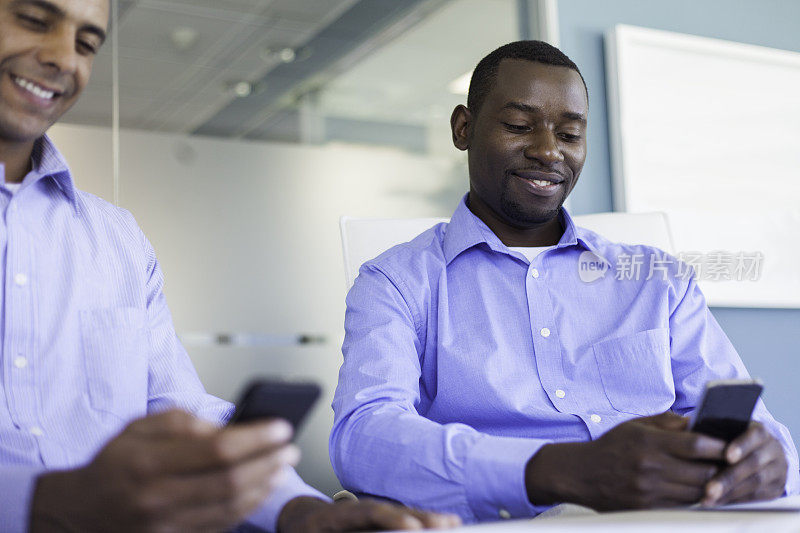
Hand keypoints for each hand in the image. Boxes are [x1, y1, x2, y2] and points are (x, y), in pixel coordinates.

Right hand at [30, 409, 299, 531]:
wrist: (81, 513)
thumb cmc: (116, 463)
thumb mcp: (139, 427)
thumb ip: (183, 421)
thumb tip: (227, 428)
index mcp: (148, 463)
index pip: (217, 450)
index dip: (256, 438)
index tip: (281, 426)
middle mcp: (157, 498)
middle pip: (230, 481)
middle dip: (268, 461)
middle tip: (291, 447)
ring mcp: (166, 526)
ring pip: (231, 507)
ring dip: (265, 485)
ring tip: (283, 465)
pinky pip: (222, 524)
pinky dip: (249, 505)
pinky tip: (263, 487)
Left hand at [277, 496, 460, 531]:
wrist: (301, 518)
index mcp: (339, 514)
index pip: (369, 514)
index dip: (393, 519)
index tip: (412, 528)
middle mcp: (359, 508)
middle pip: (393, 511)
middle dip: (421, 517)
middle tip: (447, 523)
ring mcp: (370, 511)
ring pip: (402, 513)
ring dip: (428, 518)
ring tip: (453, 523)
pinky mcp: (378, 519)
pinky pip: (402, 518)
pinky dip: (422, 520)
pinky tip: (442, 523)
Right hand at [525, 412, 726, 510]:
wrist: (581, 474)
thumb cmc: (611, 446)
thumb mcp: (636, 425)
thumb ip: (668, 423)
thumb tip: (700, 424)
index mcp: (647, 441)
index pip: (695, 444)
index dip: (718, 446)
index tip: (730, 444)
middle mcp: (649, 466)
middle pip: (701, 472)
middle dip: (721, 469)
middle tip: (733, 465)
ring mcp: (648, 490)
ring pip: (696, 492)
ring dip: (712, 486)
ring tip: (721, 479)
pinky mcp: (646, 508)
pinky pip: (682, 505)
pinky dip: (695, 499)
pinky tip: (701, 491)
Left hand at [701, 421, 787, 505]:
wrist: (759, 453)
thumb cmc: (732, 438)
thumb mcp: (726, 429)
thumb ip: (711, 429)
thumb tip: (689, 430)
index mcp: (760, 431)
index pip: (755, 435)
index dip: (742, 445)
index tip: (727, 456)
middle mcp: (773, 450)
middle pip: (753, 464)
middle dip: (730, 477)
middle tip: (710, 488)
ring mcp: (777, 470)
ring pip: (755, 483)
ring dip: (730, 492)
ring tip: (709, 498)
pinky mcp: (775, 488)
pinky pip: (756, 496)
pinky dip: (735, 500)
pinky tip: (718, 502)